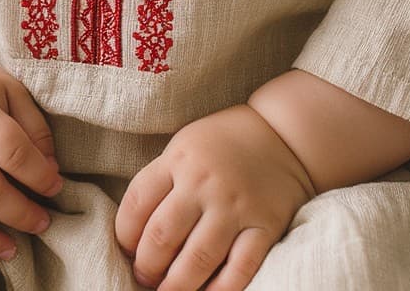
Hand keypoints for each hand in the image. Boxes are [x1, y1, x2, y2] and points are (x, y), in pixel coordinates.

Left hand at [115, 104, 315, 290]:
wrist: (284, 135)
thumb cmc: (224, 144)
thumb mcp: (184, 147)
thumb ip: (162, 182)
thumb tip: (136, 236)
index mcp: (179, 160)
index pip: (137, 205)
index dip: (125, 236)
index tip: (128, 250)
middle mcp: (205, 183)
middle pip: (162, 237)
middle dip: (147, 267)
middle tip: (145, 278)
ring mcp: (236, 206)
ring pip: (197, 259)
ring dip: (176, 285)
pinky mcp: (265, 226)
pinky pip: (240, 268)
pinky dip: (219, 290)